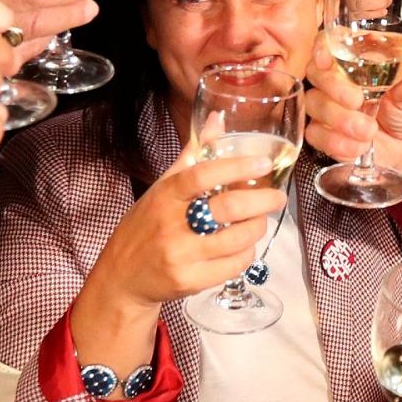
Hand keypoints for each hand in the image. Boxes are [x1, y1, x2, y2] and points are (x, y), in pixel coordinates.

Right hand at [79, 139, 286, 311]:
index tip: (264, 163)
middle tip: (278, 197)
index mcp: (165, 195)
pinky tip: (244, 247)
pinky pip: (233, 266)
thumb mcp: (162, 189)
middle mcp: (171, 224)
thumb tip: (217, 119)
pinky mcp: (189, 281)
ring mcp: (180, 255)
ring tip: (260, 221)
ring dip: (257, 228)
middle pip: (228, 208)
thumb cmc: (147, 226)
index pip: (202, 175)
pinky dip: (247, 254)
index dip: (236, 166)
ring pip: (237, 239)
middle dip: (262, 201)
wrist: (122, 277)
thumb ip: (192, 157)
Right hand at [303, 33, 401, 175]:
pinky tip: (358, 147)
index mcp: (353, 62)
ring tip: (368, 130)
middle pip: (316, 73)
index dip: (322, 48)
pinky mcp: (322, 134)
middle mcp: (334, 81)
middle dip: (335, 87)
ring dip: (340, 119)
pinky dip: (338, 142)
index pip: (327, 43)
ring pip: (315, 104)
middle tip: (357, 100)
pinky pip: (316, 134)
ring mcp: (324, 107)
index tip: (327, 59)